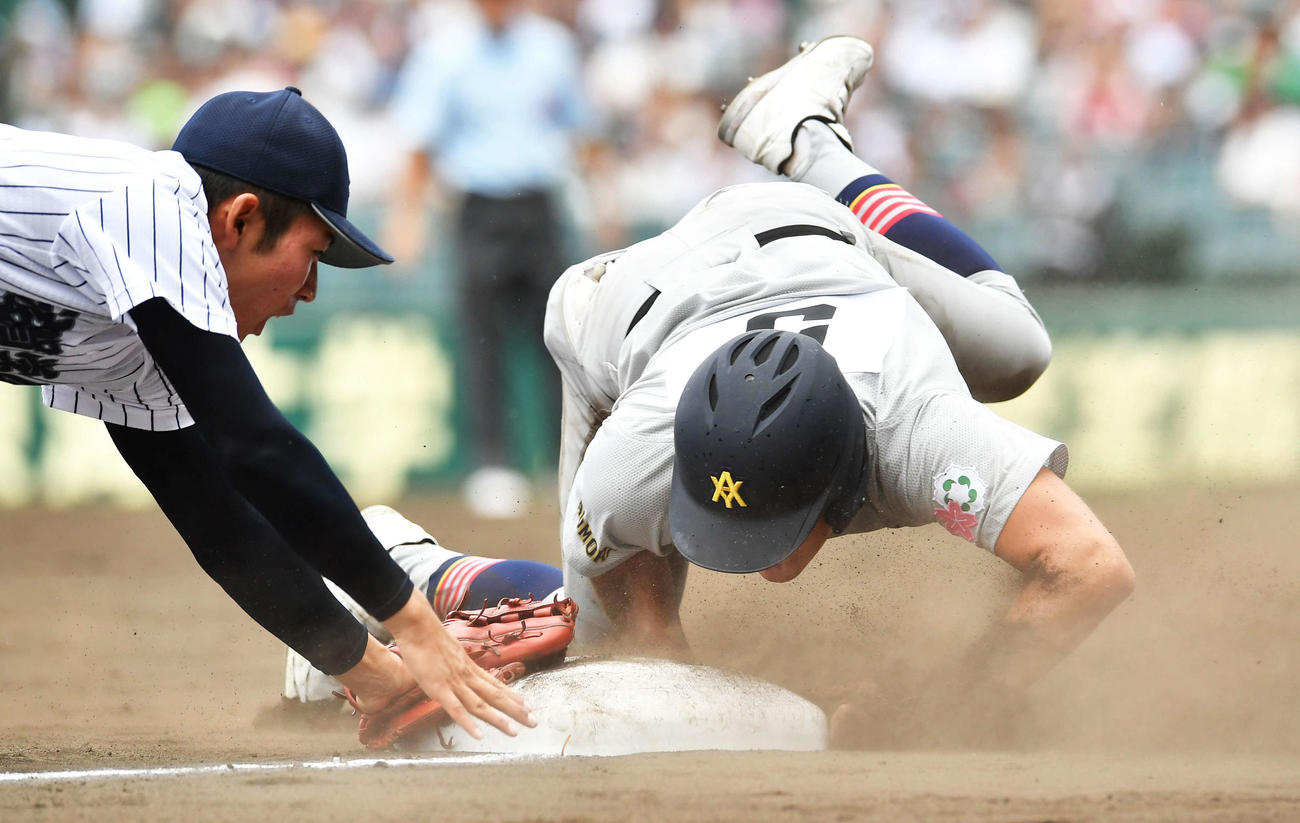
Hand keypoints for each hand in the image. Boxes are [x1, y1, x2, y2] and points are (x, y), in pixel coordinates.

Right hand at [375, 590, 534, 738]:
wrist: (418, 626)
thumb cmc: (428, 636)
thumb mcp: (449, 651)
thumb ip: (455, 664)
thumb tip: (458, 669)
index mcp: (469, 667)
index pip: (495, 684)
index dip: (512, 696)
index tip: (527, 706)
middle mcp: (467, 676)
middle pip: (495, 696)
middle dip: (515, 710)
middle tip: (533, 722)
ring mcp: (454, 683)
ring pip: (481, 705)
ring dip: (498, 720)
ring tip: (515, 732)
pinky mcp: (438, 689)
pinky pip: (456, 709)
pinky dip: (468, 723)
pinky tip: (479, 736)